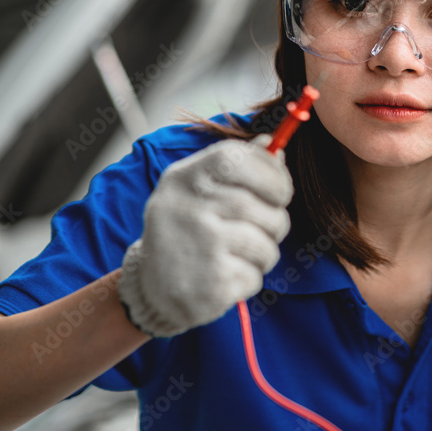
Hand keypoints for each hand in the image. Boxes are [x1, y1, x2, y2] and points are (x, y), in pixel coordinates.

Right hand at [117, 135, 292, 337]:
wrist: (151, 287)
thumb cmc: (186, 230)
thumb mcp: (198, 190)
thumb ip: (235, 165)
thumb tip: (272, 143)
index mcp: (183, 179)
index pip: (238, 160)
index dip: (271, 174)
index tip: (280, 192)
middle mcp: (187, 208)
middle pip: (259, 207)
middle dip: (275, 222)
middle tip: (266, 230)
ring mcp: (199, 246)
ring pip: (264, 244)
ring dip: (264, 253)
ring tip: (241, 255)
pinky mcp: (210, 283)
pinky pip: (254, 276)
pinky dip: (249, 280)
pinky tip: (226, 278)